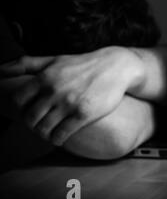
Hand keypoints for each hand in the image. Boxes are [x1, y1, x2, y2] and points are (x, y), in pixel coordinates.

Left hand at [0, 47, 143, 145]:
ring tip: (50, 131)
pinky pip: (61, 135)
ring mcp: (69, 103)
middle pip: (29, 118)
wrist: (116, 67)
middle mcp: (55, 90)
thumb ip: (26, 64)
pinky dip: (57, 139)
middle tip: (40, 123)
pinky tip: (61, 135)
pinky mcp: (84, 114)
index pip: (17, 100)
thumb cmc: (82, 65)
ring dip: (44, 134)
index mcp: (45, 77)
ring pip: (43, 129)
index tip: (30, 110)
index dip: (20, 109)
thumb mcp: (54, 59)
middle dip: (32, 124)